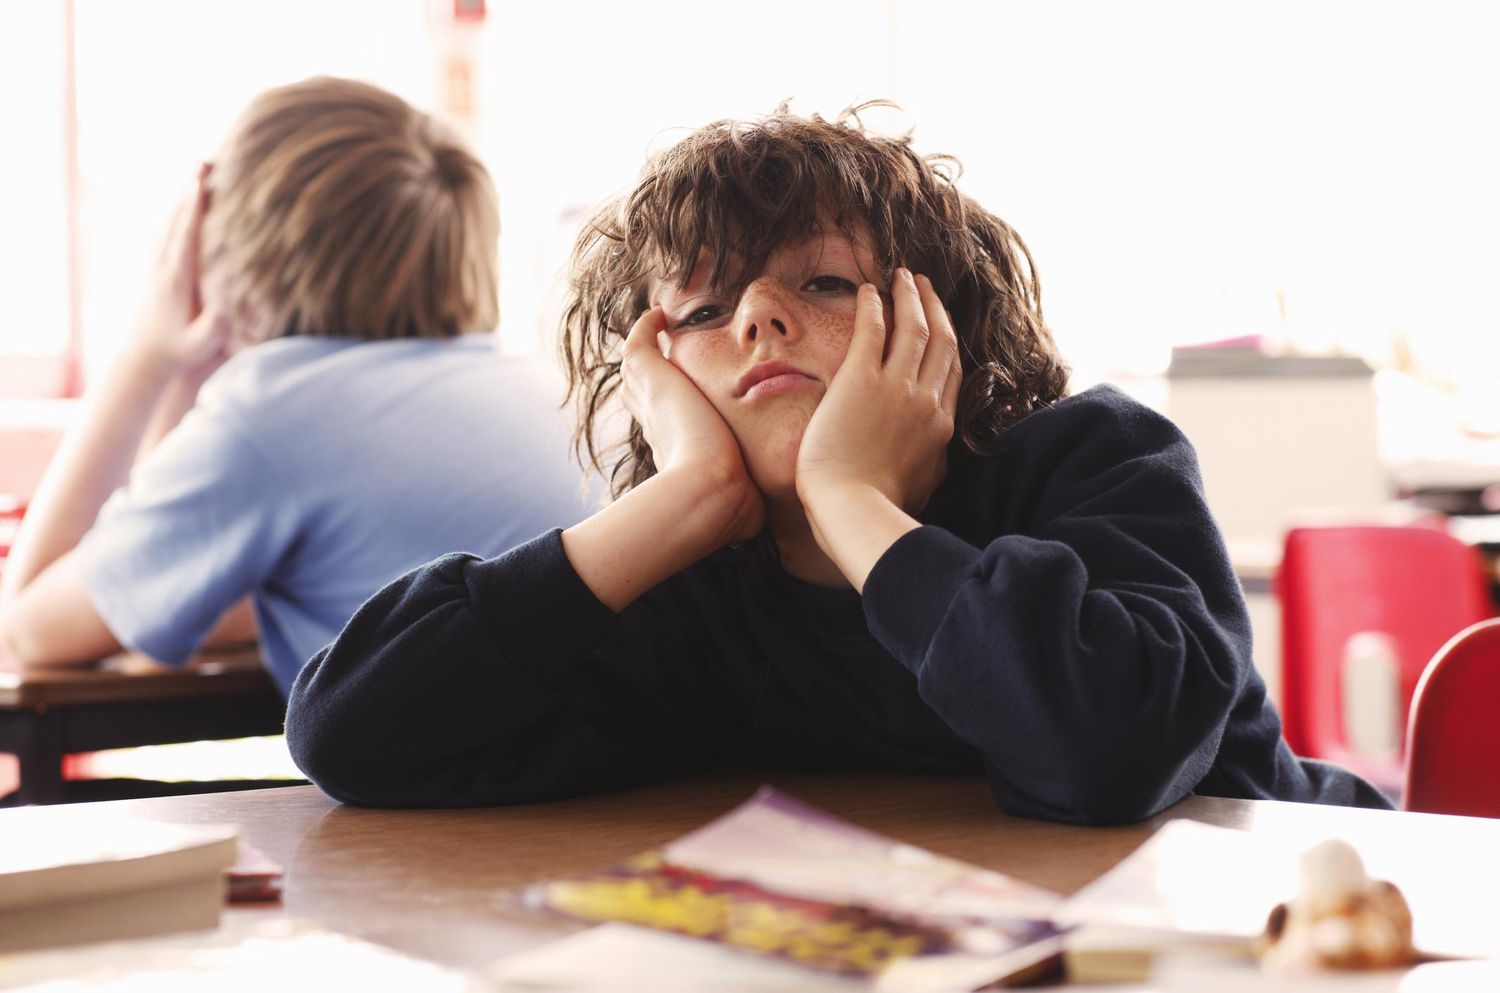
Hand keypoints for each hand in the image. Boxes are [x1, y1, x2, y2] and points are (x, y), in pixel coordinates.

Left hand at [129, 164, 235, 376]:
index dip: (194, 208)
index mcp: (176, 280)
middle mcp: (163, 267)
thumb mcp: (199, 346)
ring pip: (170, 221)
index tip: (202, 182)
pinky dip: (178, 211)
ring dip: (184, 196)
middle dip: (190, 190)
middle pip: (177, 219)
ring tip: (198, 171)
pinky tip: (185, 200)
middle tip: (204, 161)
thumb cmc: (178, 352)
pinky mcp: (156, 269)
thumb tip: (227, 306)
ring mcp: (157, 266)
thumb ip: (213, 328)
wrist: (143, 358)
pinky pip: (167, 231)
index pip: (186, 236)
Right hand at [620, 306, 764, 542]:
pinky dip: (647, 327)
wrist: (711, 493)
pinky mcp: (654, 378)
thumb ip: (749, 507)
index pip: (663, 425)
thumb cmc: (730, 505)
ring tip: (658, 327)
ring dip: (645, 347)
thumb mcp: (742, 505)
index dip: (665, 412)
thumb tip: (759, 526)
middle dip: (648, 376)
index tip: (677, 404)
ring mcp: (651, 399)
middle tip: (658, 355)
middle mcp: (656, 424)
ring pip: (637, 367)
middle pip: (641, 393)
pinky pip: (640, 343)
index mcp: (674, 449)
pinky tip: (661, 313)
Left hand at [796, 269, 960, 516]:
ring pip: (914, 327)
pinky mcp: (861, 380)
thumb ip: (931, 463)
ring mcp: (896, 388)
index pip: (952, 371)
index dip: (947, 340)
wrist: (854, 512)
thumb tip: (933, 456)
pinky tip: (870, 290)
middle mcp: (927, 401)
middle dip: (934, 308)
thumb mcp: (923, 487)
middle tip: (924, 286)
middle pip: (941, 341)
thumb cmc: (879, 510)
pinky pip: (873, 329)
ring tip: (903, 277)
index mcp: (942, 427)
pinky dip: (875, 305)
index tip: (941, 322)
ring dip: (910, 297)